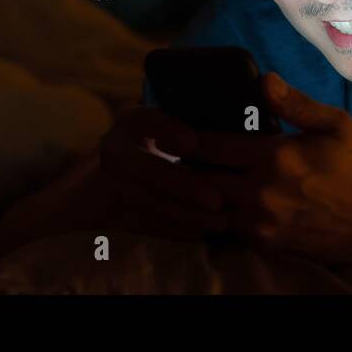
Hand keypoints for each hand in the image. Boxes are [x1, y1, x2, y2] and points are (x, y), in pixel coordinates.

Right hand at [96, 105, 230, 240]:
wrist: (110, 179)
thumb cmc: (159, 146)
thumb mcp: (168, 127)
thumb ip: (197, 125)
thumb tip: (246, 120)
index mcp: (131, 121)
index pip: (143, 119)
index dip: (167, 130)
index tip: (193, 142)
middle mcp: (114, 148)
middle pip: (145, 167)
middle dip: (183, 185)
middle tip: (217, 200)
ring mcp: (106, 181)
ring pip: (147, 201)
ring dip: (185, 214)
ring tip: (220, 222)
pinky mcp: (108, 211)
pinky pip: (144, 224)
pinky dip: (174, 229)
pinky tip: (202, 232)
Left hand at [189, 73, 351, 266]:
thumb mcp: (335, 124)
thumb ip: (296, 103)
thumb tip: (264, 80)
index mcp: (273, 157)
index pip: (210, 145)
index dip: (186, 137)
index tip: (172, 129)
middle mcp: (259, 192)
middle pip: (200, 178)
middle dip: (186, 164)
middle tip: (179, 153)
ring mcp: (260, 223)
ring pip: (208, 207)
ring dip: (199, 191)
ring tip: (195, 176)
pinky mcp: (265, 243)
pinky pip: (226, 228)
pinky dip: (217, 213)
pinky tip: (217, 200)